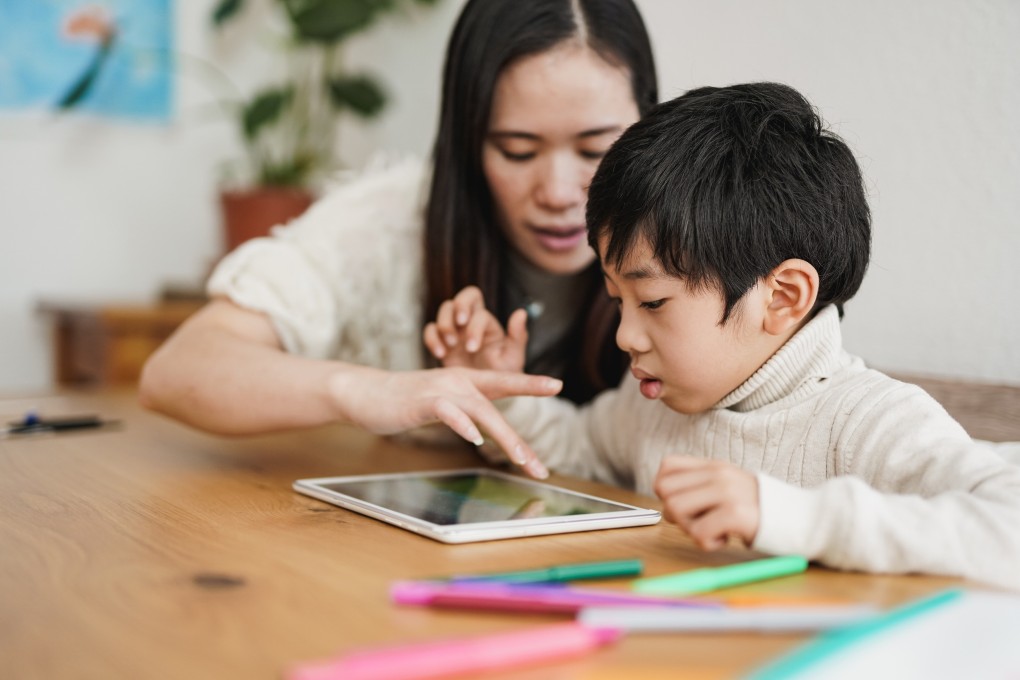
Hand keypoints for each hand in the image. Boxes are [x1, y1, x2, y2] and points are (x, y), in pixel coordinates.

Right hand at [330, 365, 559, 478]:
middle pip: (498, 409)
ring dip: (503, 437)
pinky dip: (462, 424)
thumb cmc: (403, 403)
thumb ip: (463, 413)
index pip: (504, 381)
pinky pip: (448, 411)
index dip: (530, 383)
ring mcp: (441, 389)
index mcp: (464, 382)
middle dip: (520, 441)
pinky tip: (475, 439)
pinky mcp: (422, 401)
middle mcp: (458, 381)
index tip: (557, 385)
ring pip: (481, 411)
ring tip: (522, 459)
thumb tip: (483, 430)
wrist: (364, 393)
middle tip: (539, 467)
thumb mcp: (439, 405)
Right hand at [423, 285, 527, 372]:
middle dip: (460, 305)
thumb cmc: (502, 375)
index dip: (475, 327)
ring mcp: (455, 329)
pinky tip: (440, 354)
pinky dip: (432, 338)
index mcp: (490, 324)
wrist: (485, 393)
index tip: (472, 348)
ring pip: (446, 308)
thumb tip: (521, 312)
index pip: (481, 313)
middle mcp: (472, 321)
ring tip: (450, 345)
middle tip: (459, 324)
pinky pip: (430, 329)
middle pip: (465, 296)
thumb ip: (518, 336)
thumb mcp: (513, 359)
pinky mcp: (441, 340)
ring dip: (445, 324)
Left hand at [653, 456, 759, 549]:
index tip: (687, 505)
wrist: (802, 519)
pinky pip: (697, 533)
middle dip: (676, 513)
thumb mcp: (730, 485)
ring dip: (690, 529)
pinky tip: (726, 539)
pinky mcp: (735, 514)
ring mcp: (727, 492)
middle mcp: (718, 474)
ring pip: (675, 510)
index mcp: (714, 465)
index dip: (667, 491)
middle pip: (665, 491)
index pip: (667, 467)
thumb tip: (666, 500)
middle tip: (700, 522)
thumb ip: (701, 486)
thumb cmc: (760, 509)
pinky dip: (707, 543)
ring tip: (714, 530)